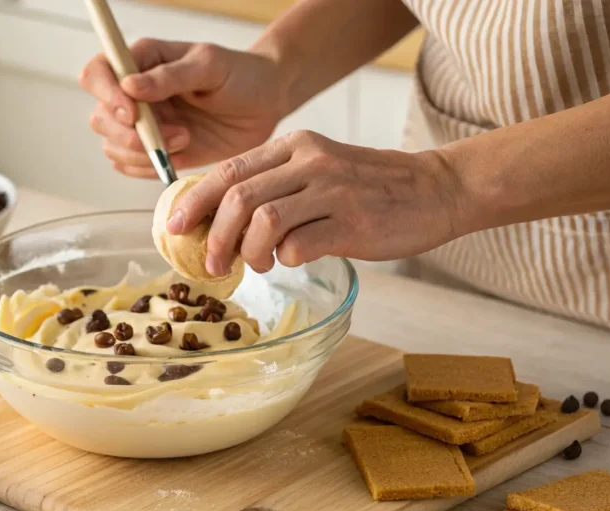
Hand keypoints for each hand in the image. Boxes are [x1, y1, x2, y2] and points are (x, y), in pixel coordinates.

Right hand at [78, 39, 284, 177]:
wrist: (265, 104)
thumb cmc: (241, 75)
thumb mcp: (210, 66)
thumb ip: (170, 76)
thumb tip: (129, 86)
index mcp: (141, 62)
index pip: (98, 74)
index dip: (107, 96)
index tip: (134, 114)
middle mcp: (134, 93)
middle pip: (100, 118)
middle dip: (131, 135)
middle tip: (176, 134)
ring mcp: (143, 124)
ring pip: (112, 146)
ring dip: (144, 153)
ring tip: (185, 141)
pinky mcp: (155, 150)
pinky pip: (131, 166)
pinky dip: (149, 168)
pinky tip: (179, 155)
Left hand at [166, 130, 464, 273]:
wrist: (435, 190)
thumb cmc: (369, 187)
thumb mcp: (317, 168)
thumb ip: (275, 184)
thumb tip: (219, 218)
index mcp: (294, 146)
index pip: (229, 171)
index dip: (193, 201)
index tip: (174, 227)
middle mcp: (310, 161)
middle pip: (238, 197)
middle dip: (212, 236)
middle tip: (210, 264)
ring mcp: (332, 191)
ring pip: (263, 221)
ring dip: (247, 252)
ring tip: (256, 265)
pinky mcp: (353, 223)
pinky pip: (299, 245)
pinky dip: (285, 259)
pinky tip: (291, 261)